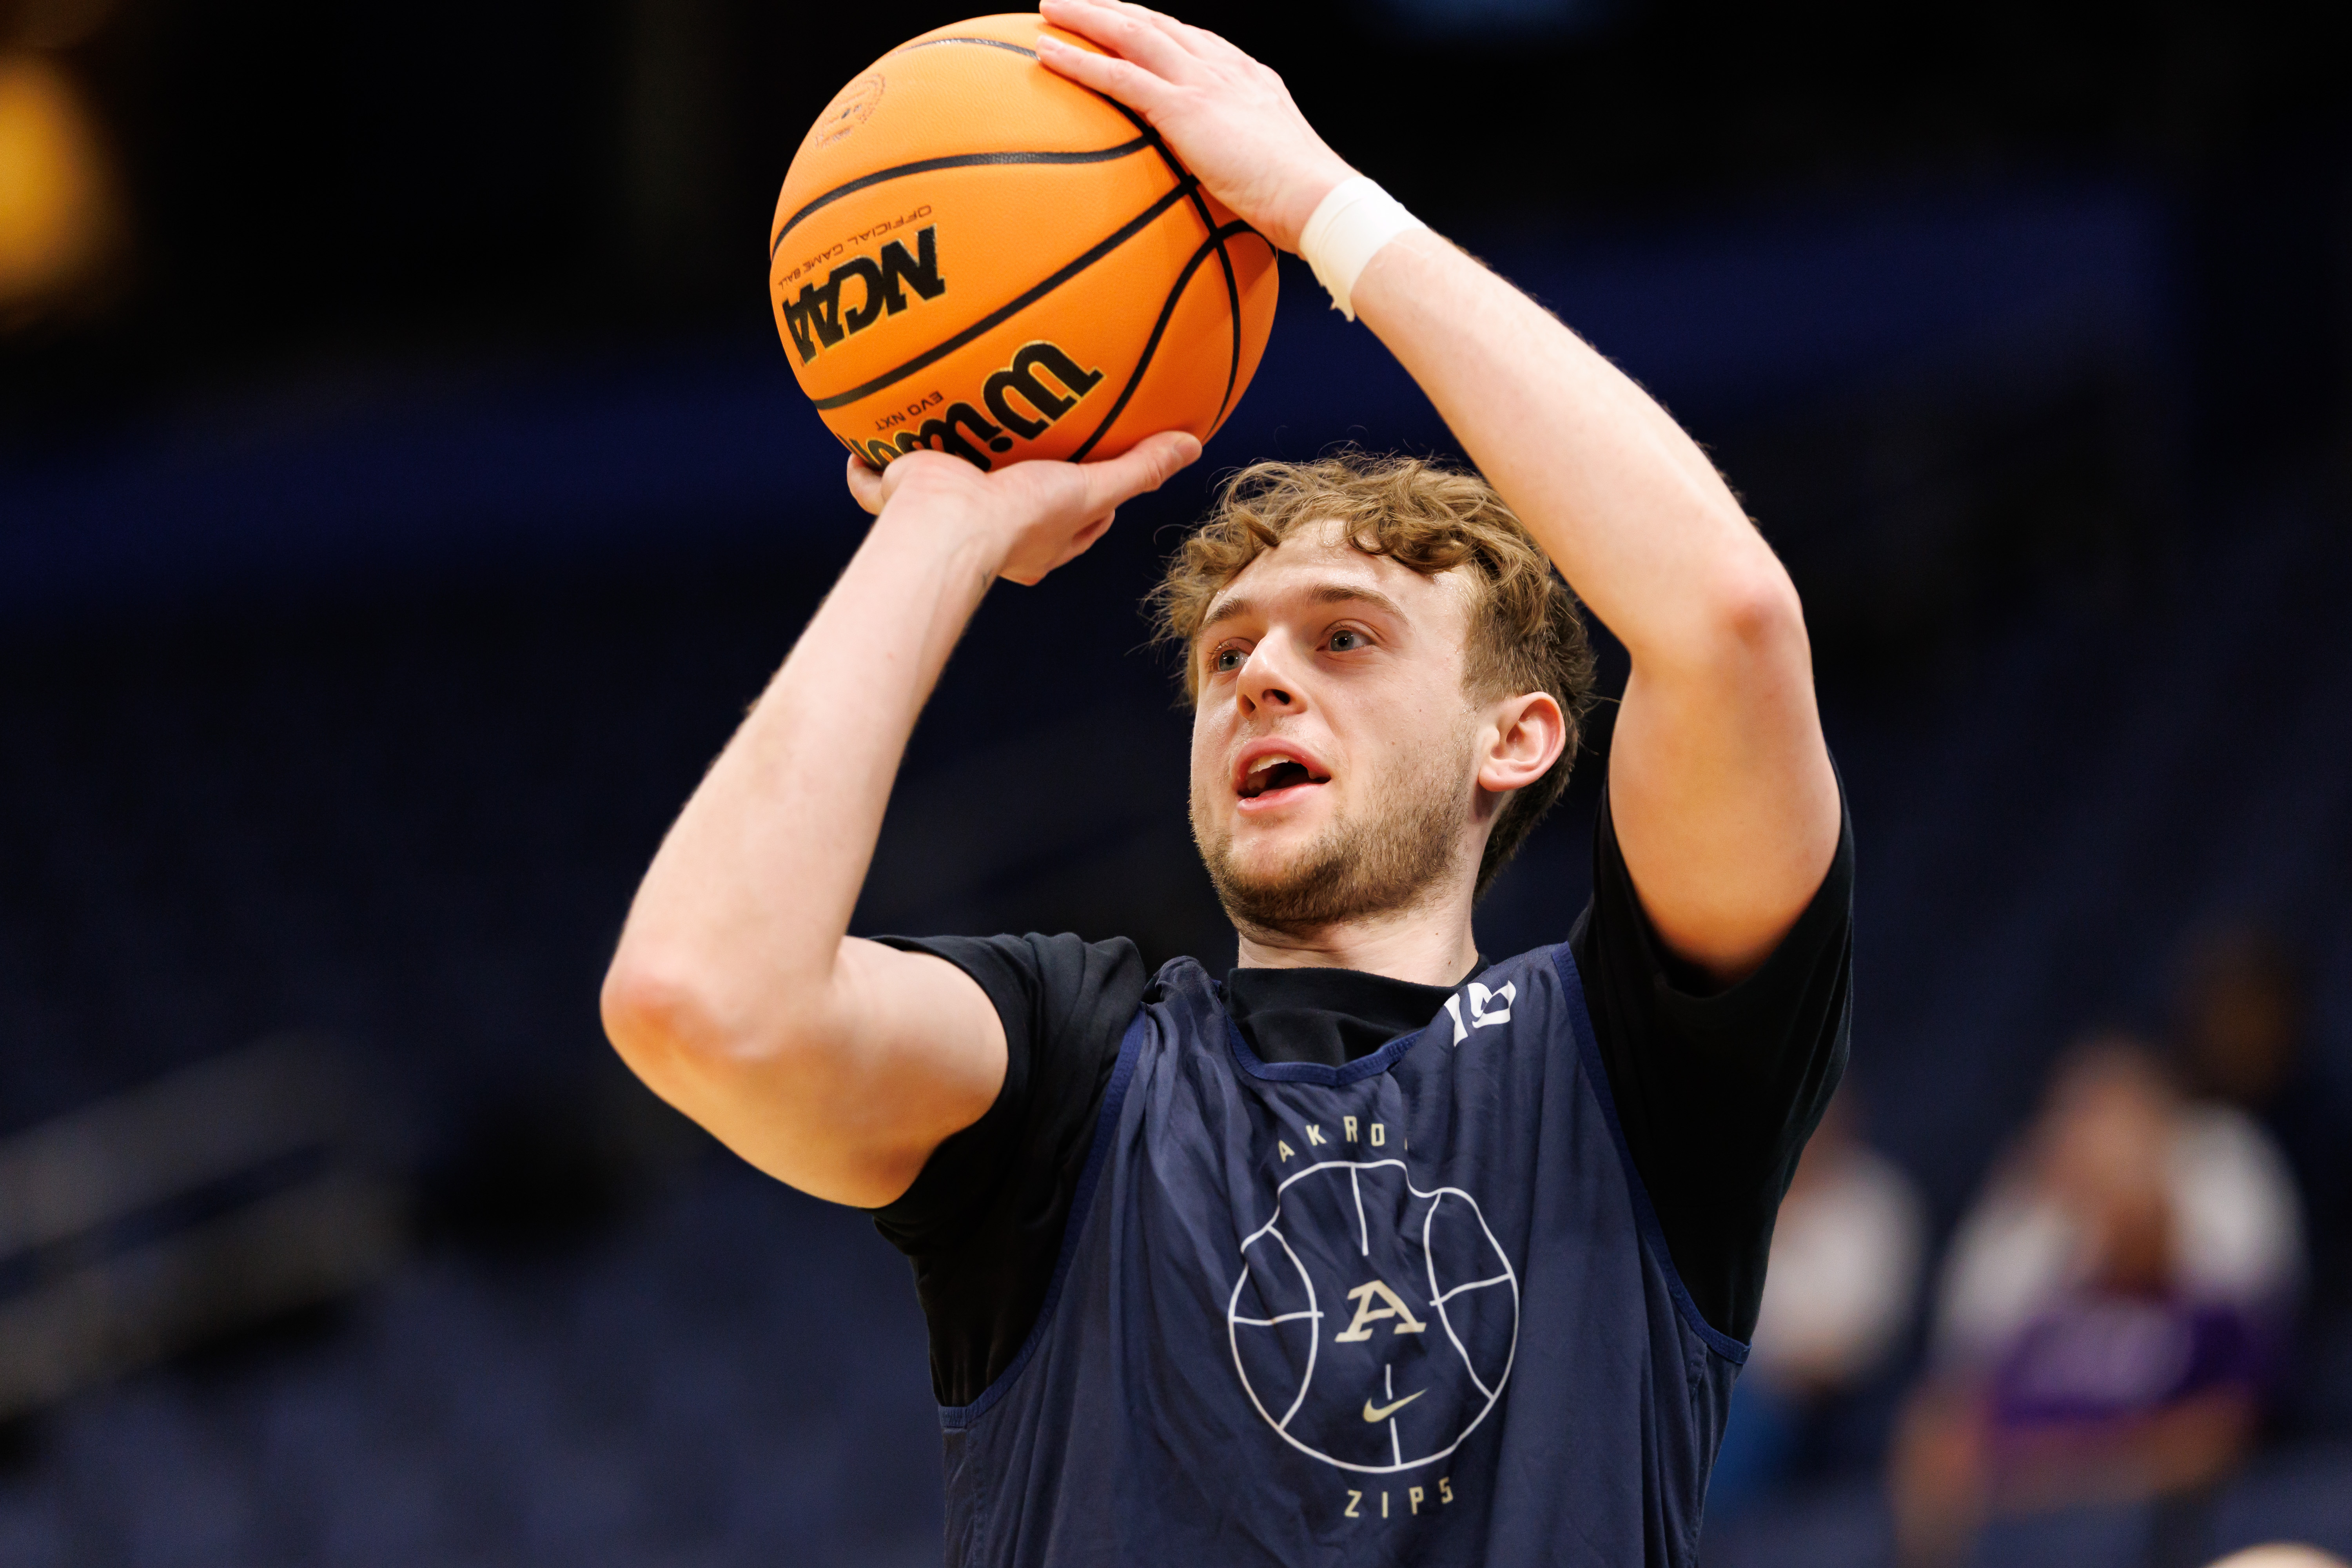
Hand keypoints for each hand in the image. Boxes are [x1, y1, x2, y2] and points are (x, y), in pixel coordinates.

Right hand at [844, 430, 1200, 585]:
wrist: (947, 528)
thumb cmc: (1019, 520)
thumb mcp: (1089, 490)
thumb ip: (1139, 468)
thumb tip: (1193, 445)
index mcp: (1033, 538)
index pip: (1071, 517)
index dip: (1085, 494)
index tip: (1092, 468)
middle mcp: (987, 531)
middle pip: (1003, 499)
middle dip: (1010, 475)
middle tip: (1019, 440)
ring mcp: (938, 514)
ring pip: (938, 486)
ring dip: (937, 463)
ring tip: (940, 424)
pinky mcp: (895, 494)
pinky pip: (871, 478)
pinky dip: (863, 465)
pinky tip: (857, 439)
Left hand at [1035, 0, 1355, 252]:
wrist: (1318, 199)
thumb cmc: (1302, 201)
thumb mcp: (1271, 167)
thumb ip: (1242, 159)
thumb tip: (1226, 184)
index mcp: (1247, 78)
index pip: (1191, 39)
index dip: (1155, 26)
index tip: (1129, 21)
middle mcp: (1224, 68)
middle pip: (1157, 23)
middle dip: (1114, 8)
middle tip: (1077, 2)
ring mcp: (1204, 83)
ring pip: (1133, 34)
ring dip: (1087, 17)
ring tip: (1051, 9)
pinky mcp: (1185, 109)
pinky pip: (1119, 77)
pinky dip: (1078, 62)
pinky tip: (1047, 53)